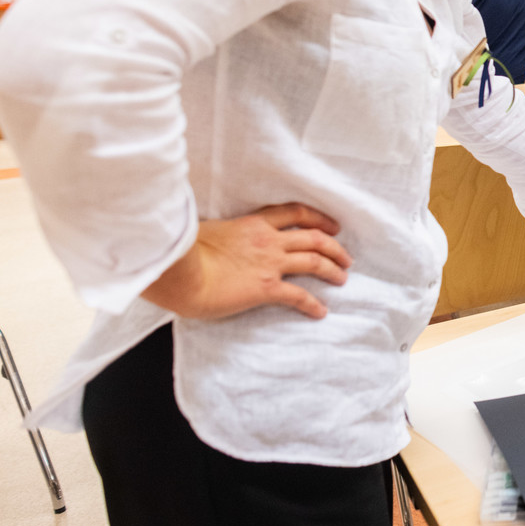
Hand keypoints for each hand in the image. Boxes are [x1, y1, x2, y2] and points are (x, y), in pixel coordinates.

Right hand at [142, 203, 350, 320]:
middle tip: (346, 258)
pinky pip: (299, 296)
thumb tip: (220, 240)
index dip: (319, 218)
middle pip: (314, 238)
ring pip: (314, 262)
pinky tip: (321, 312)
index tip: (333, 226)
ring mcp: (270, 263)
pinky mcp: (266, 288)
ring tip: (342, 278)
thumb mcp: (207, 232)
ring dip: (332, 270)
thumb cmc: (183, 253)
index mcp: (254, 224)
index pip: (295, 213)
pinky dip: (313, 304)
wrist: (178, 273)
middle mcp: (268, 240)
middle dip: (334, 247)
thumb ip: (224, 234)